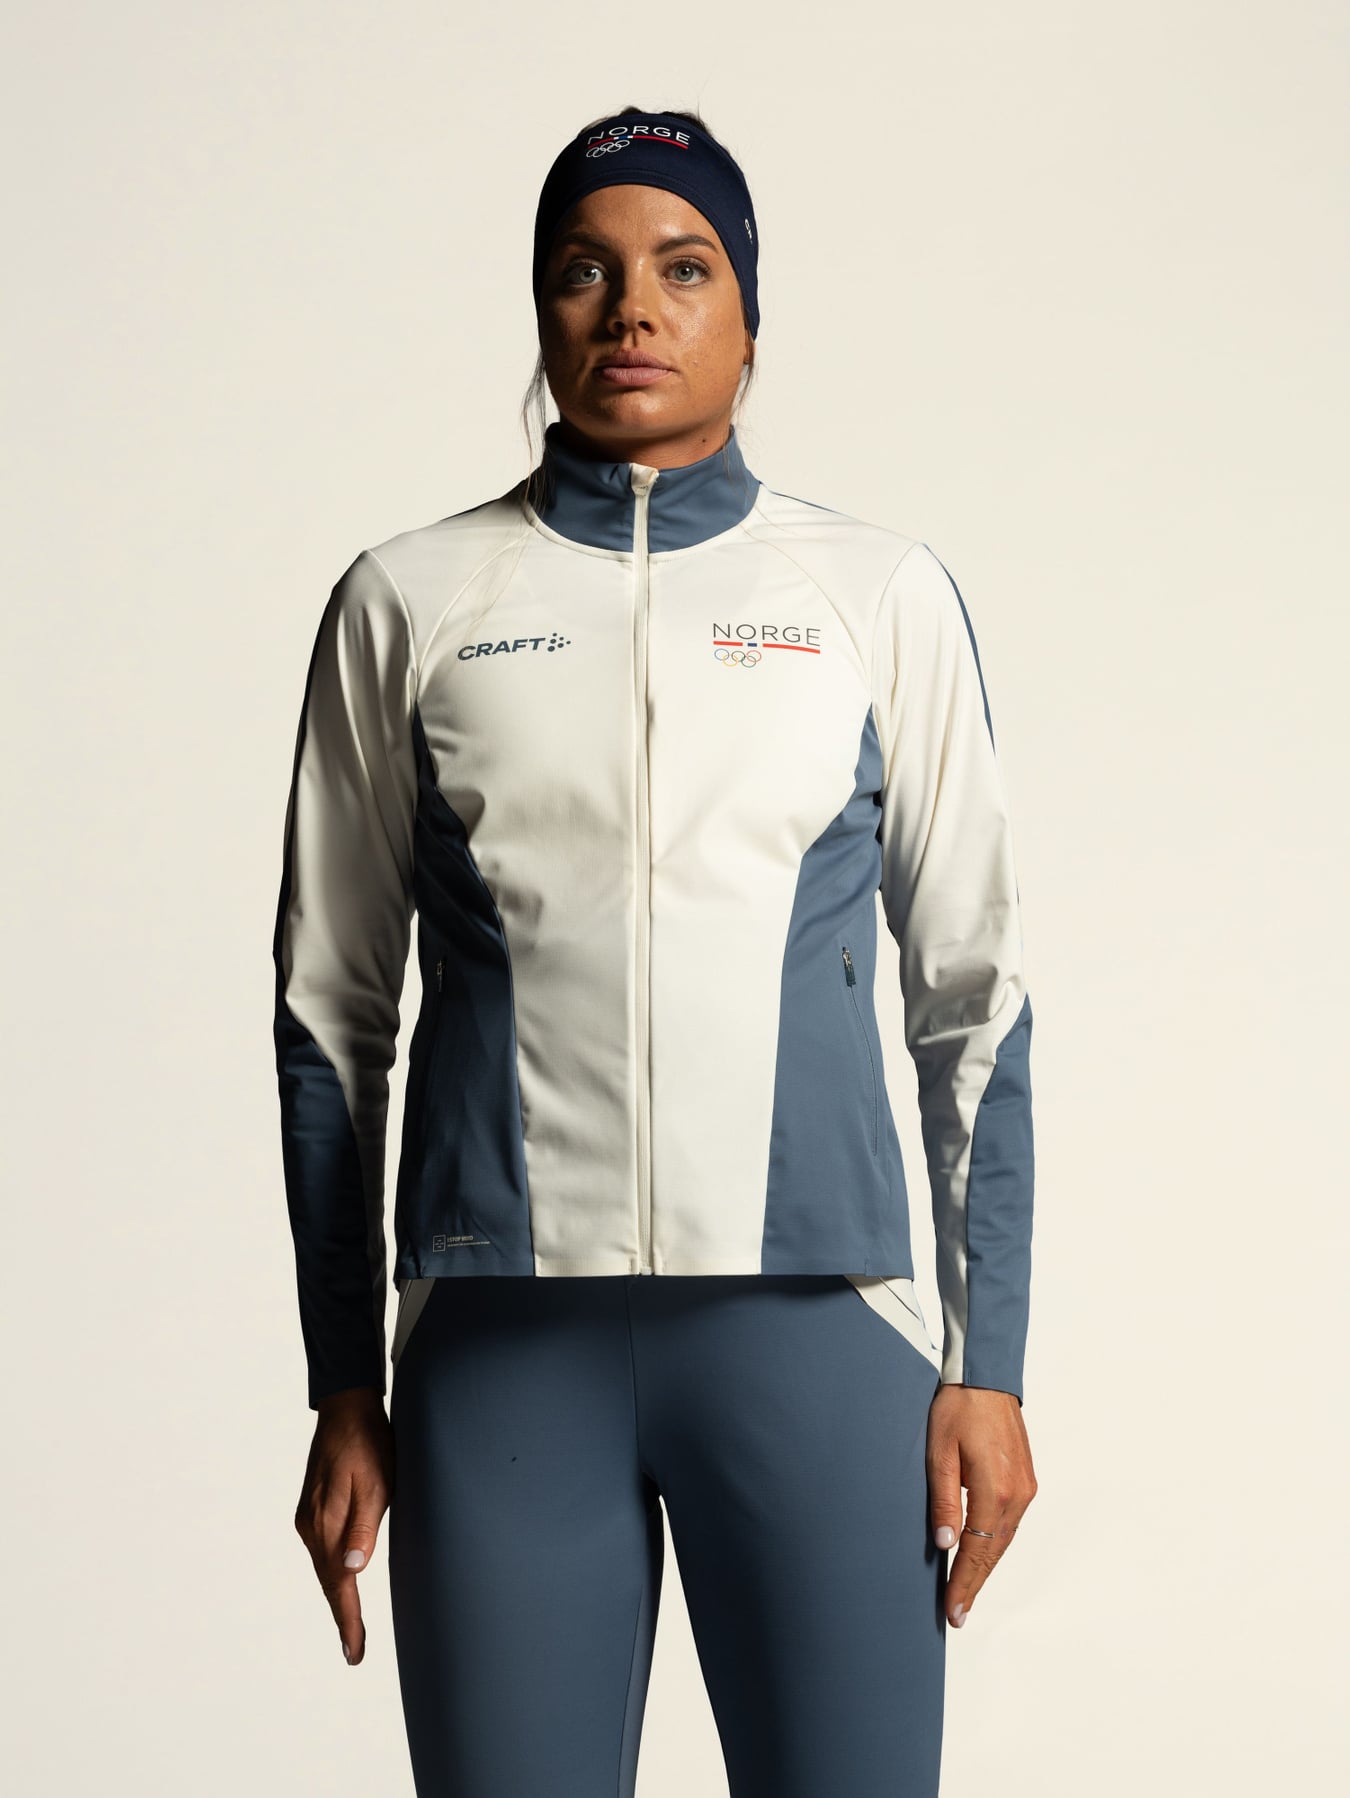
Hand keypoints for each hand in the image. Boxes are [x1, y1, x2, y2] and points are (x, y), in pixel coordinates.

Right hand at [294, 1386, 393, 1664]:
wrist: (346, 1408)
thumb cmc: (368, 1442)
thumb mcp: (377, 1481)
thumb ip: (363, 1526)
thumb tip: (352, 1570)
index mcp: (326, 1522)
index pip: (339, 1583)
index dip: (348, 1619)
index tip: (354, 1653)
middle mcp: (311, 1526)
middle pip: (328, 1581)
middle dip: (342, 1617)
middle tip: (354, 1652)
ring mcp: (309, 1517)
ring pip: (324, 1568)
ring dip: (337, 1596)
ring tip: (350, 1626)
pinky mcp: (312, 1509)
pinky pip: (322, 1550)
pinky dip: (332, 1572)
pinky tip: (342, 1581)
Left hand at [927, 1384, 1036, 1627]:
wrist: (986, 1376)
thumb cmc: (958, 1407)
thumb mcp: (939, 1451)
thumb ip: (944, 1499)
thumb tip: (946, 1543)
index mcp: (995, 1488)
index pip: (977, 1549)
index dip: (963, 1582)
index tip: (953, 1610)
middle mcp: (1018, 1494)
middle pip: (994, 1551)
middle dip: (975, 1584)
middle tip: (957, 1614)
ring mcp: (1026, 1488)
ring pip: (1004, 1540)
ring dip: (985, 1566)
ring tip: (965, 1592)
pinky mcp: (1026, 1481)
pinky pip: (1010, 1524)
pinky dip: (994, 1544)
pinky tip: (981, 1555)